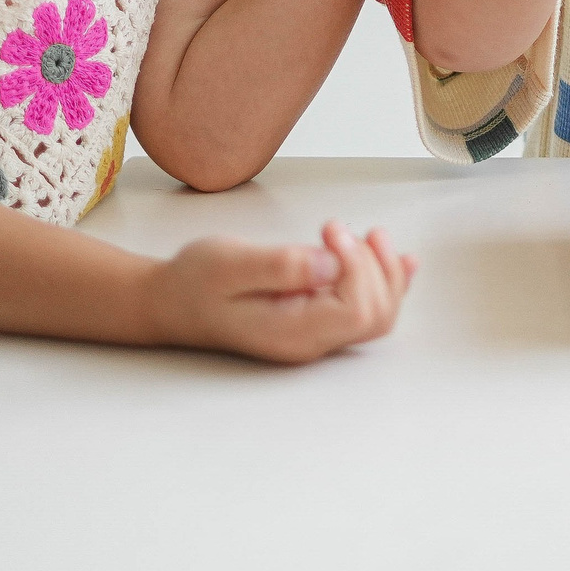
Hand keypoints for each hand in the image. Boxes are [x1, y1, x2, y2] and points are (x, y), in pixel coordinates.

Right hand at [149, 221, 416, 362]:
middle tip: (337, 229)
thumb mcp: (229, 264)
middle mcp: (310, 342)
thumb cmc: (193, 282)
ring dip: (383, 271)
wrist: (169, 302)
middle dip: (375, 266)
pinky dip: (386, 281)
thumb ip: (281, 266)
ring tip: (370, 235)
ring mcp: (315, 333)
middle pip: (377, 314)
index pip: (357, 309)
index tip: (328, 230)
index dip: (358, 266)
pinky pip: (365, 309)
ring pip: (378, 312)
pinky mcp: (315, 319)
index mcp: (292, 333)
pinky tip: (400, 261)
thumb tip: (331, 265)